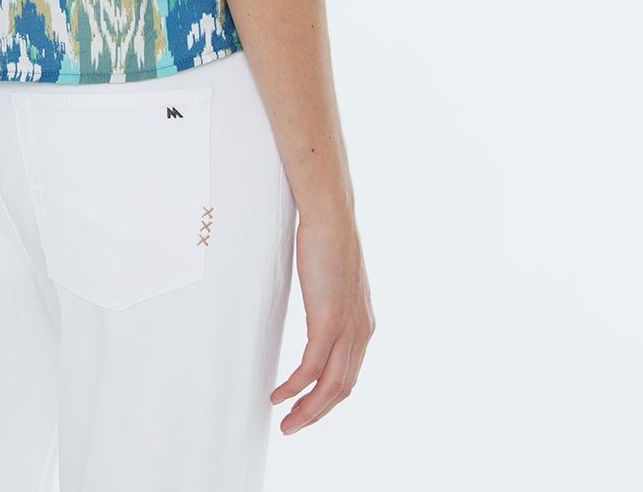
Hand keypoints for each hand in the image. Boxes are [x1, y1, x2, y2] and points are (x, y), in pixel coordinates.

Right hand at [270, 211, 374, 433]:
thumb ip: (329, 299)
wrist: (331, 217)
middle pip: (341, 389)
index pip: (349, 375)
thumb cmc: (328, 240)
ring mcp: (347, 329)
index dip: (328, 397)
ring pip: (329, 388)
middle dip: (316, 413)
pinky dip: (294, 387)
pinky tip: (279, 395)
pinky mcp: (329, 322)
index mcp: (363, 325)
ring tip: (286, 422)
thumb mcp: (333, 279)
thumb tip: (317, 299)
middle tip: (293, 426)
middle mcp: (361, 332)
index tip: (308, 407)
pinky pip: (311, 369)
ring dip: (306, 410)